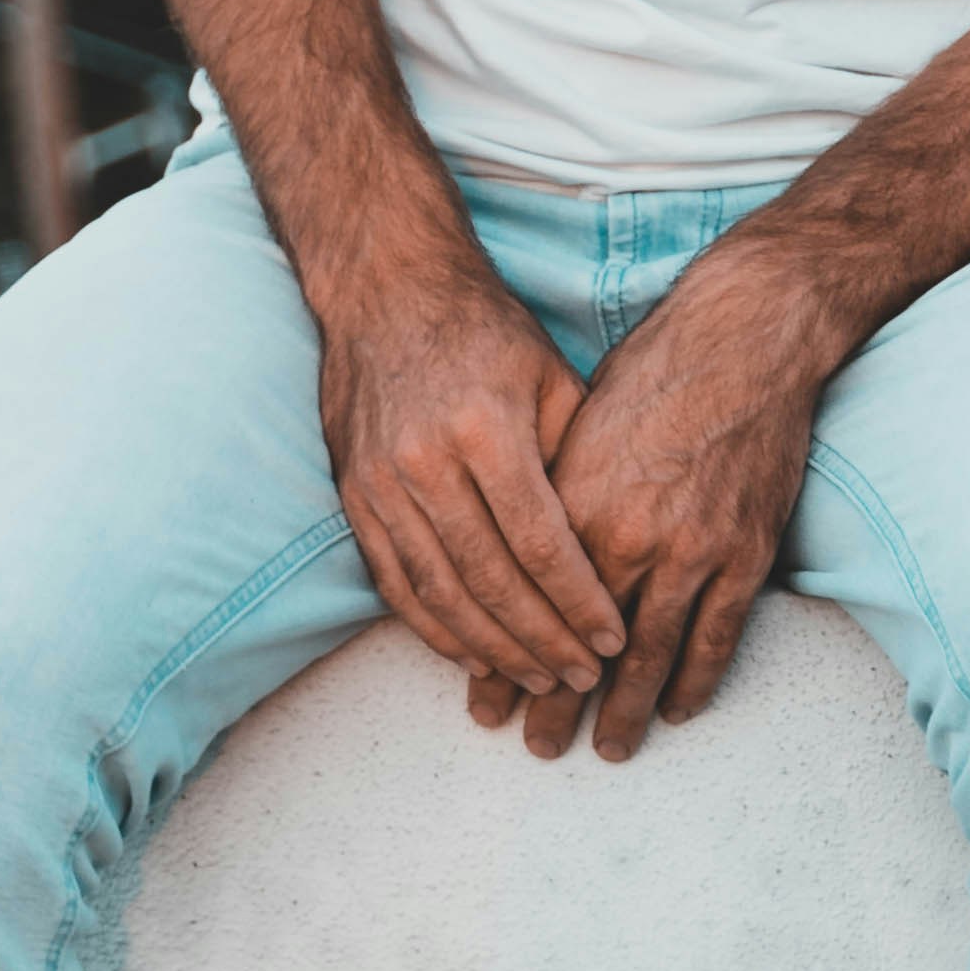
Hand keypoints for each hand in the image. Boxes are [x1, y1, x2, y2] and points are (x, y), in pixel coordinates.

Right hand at [312, 230, 625, 720]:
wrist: (386, 290)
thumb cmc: (484, 330)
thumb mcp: (549, 373)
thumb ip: (576, 453)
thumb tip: (614, 539)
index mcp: (485, 429)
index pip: (540, 541)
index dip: (578, 600)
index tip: (613, 639)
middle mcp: (426, 464)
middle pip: (491, 581)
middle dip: (544, 640)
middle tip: (583, 677)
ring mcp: (381, 487)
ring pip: (441, 595)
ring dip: (493, 649)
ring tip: (539, 680)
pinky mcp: (354, 500)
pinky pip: (396, 585)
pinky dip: (436, 630)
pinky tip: (473, 656)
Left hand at [531, 232, 833, 762]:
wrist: (745, 338)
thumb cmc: (652, 370)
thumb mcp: (574, 426)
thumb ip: (549, 498)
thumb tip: (511, 552)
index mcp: (574, 507)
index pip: (529, 610)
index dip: (506, 662)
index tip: (488, 702)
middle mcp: (628, 538)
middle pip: (583, 647)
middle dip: (557, 704)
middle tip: (537, 746)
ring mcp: (693, 550)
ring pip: (650, 656)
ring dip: (626, 711)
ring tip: (608, 748)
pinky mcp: (745, 551)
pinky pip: (717, 636)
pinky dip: (695, 680)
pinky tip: (678, 708)